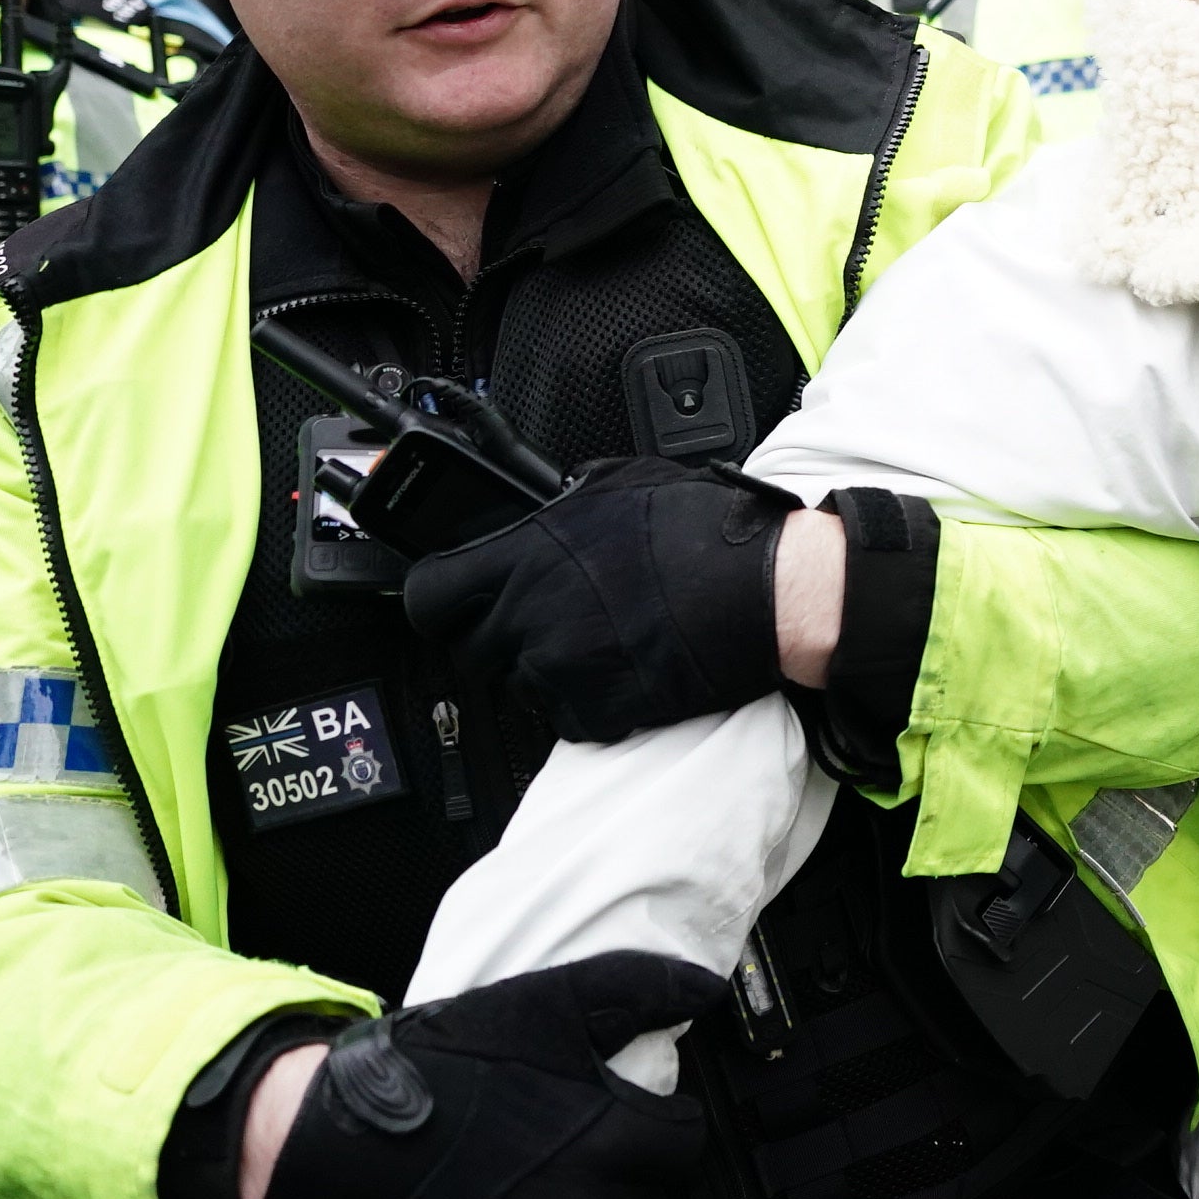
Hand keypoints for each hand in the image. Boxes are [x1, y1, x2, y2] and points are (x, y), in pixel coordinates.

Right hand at [250, 951, 720, 1198]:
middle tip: (563, 1137)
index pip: (683, 1141)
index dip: (659, 1119)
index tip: (631, 1110)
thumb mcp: (549, 1002)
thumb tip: (702, 989)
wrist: (342, 1144)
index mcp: (615, 1140)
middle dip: (613, 1164)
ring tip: (529, 1180)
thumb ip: (641, 991)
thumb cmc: (443, 1069)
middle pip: (636, 1190)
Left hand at [402, 457, 795, 738]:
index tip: (457, 603)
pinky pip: (567, 718)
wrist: (768, 593)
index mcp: (528, 554)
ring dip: (548, 670)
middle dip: (501, 639)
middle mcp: (532, 613)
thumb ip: (569, 499)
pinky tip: (624, 669)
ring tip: (600, 643)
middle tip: (546, 623)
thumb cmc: (708, 533)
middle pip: (471, 650)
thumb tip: (554, 500)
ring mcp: (559, 668)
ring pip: (519, 686)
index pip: (430, 595)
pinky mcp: (596, 711)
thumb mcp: (626, 481)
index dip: (440, 602)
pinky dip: (589, 702)